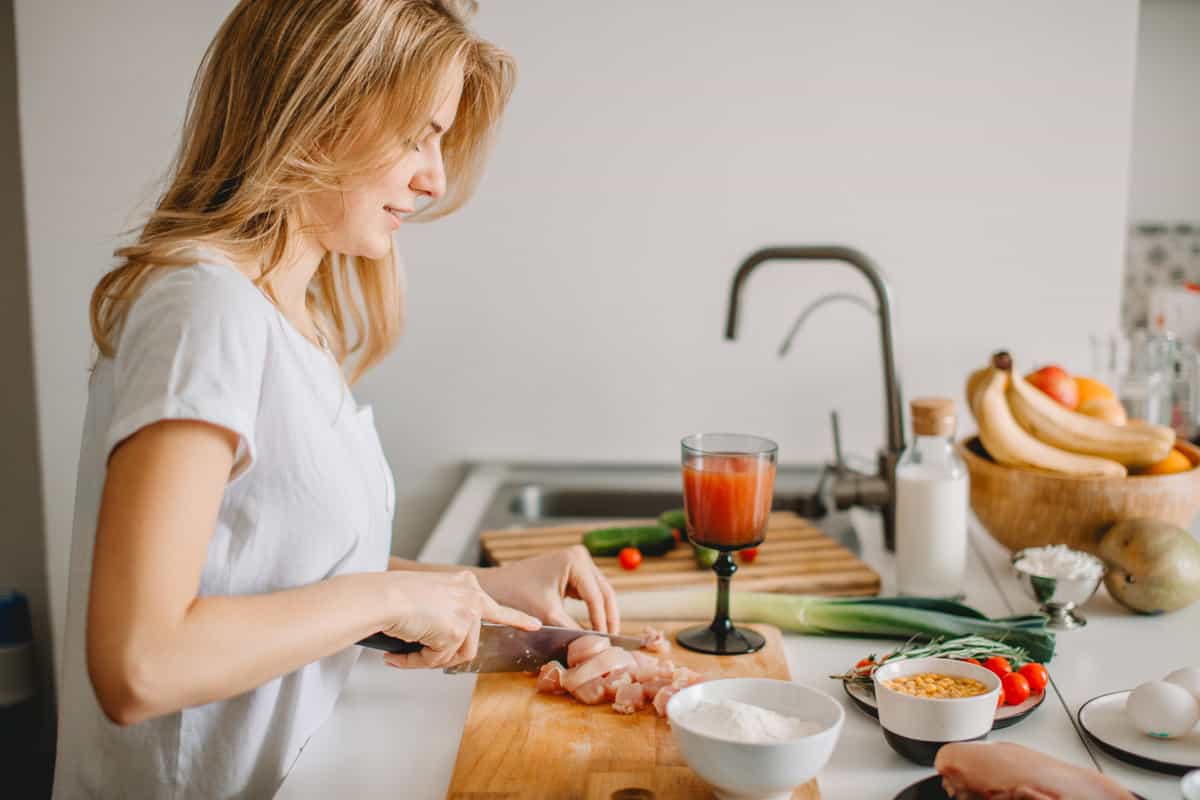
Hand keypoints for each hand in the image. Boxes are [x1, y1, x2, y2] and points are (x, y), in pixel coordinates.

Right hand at [378, 570, 540, 669]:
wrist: (381, 597)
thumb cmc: (393, 595)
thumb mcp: (429, 596)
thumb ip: (446, 611)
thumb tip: (446, 638)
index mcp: (465, 583)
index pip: (497, 606)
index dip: (517, 619)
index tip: (535, 625)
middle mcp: (471, 596)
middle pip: (470, 641)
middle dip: (444, 653)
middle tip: (418, 654)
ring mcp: (466, 614)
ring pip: (456, 654)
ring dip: (429, 659)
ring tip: (406, 650)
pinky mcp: (456, 632)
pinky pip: (437, 660)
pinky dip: (416, 662)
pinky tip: (399, 654)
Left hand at [475, 545, 620, 634]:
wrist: (493, 587)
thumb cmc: (515, 595)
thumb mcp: (547, 615)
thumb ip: (573, 630)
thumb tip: (595, 646)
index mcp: (575, 560)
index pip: (596, 597)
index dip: (602, 623)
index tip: (606, 645)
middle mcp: (580, 557)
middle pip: (604, 593)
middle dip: (608, 619)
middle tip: (612, 644)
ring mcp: (577, 563)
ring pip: (600, 594)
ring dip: (603, 615)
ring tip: (605, 640)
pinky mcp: (573, 572)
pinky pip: (590, 594)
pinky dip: (593, 611)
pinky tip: (594, 629)